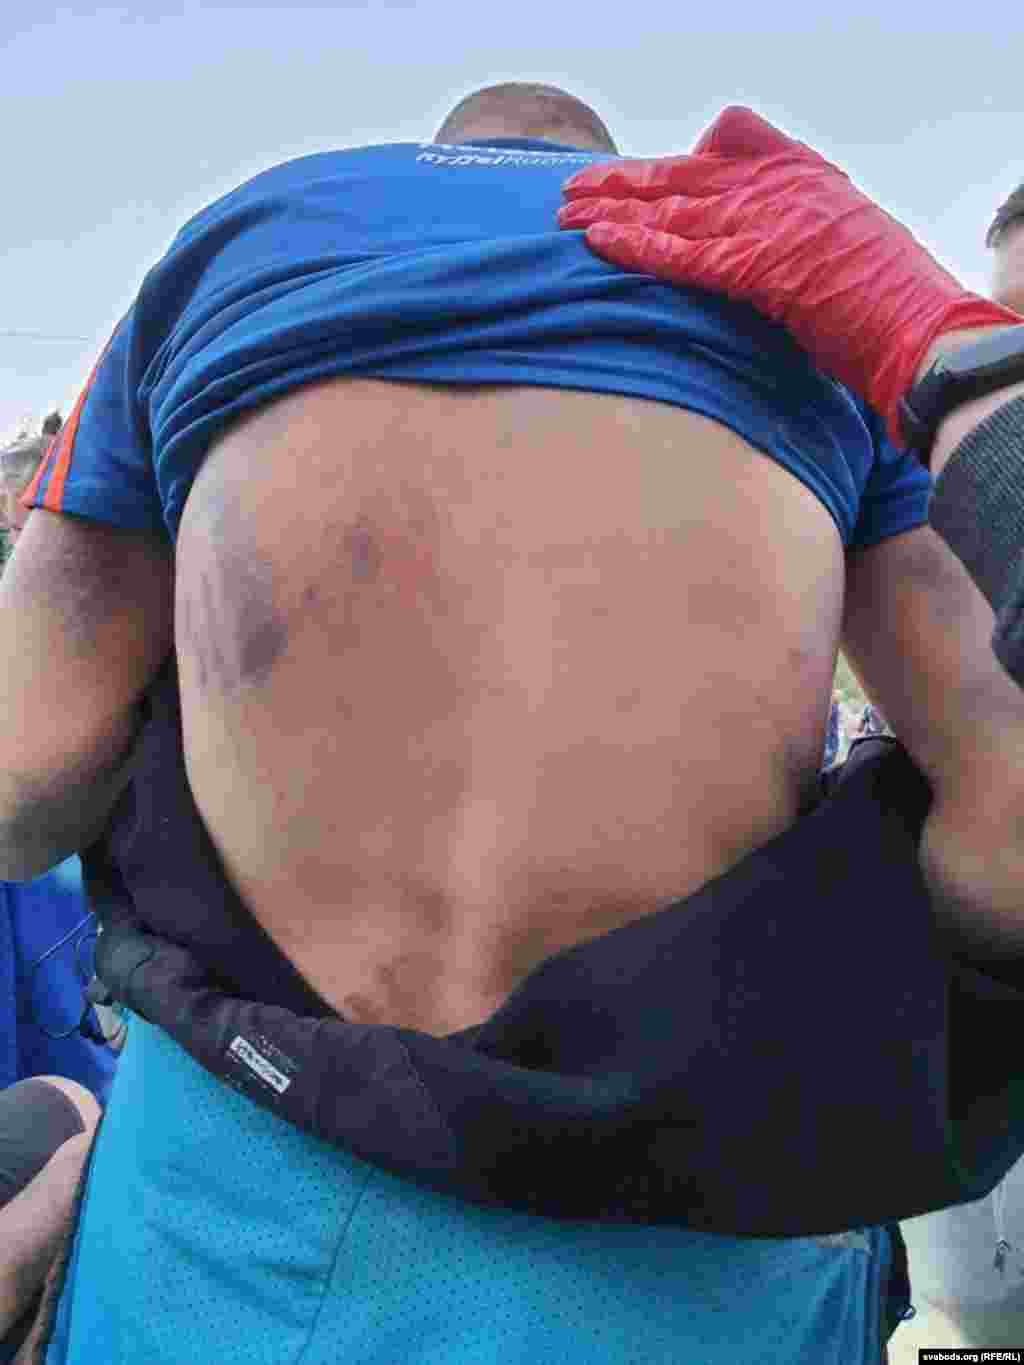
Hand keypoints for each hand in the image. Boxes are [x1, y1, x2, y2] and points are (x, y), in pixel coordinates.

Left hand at [559, 106, 1018, 445]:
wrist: (919, 332)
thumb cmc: (886, 306)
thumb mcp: (841, 249)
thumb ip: (792, 238)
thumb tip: (761, 262)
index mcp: (802, 176)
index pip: (727, 144)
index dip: (679, 162)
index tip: (643, 178)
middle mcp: (779, 189)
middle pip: (685, 175)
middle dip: (626, 183)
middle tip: (576, 188)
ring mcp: (767, 223)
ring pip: (672, 207)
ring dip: (613, 209)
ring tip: (565, 211)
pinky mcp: (755, 266)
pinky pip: (681, 252)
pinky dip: (636, 245)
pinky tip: (596, 240)